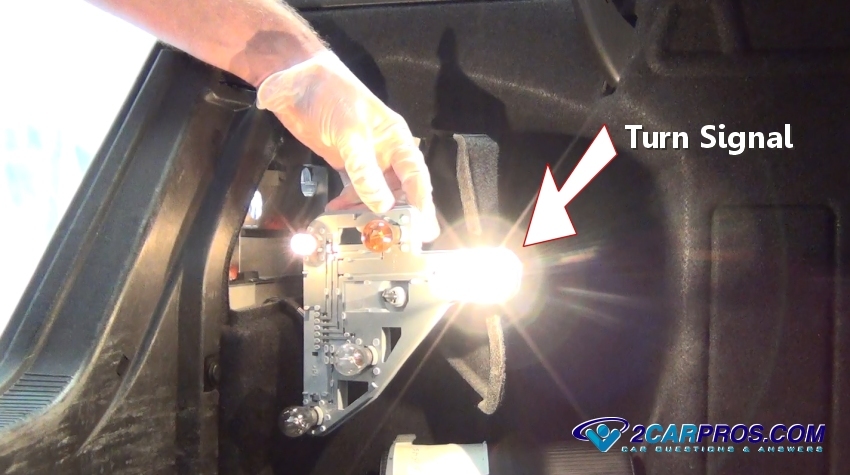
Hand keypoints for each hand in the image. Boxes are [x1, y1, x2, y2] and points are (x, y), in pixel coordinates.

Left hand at [256, 50, 439, 241]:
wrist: (296, 80)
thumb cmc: (331, 93)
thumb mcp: (350, 132)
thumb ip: (364, 168)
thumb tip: (381, 202)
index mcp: (396, 138)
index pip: (415, 174)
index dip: (421, 201)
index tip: (424, 225)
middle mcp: (385, 151)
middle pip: (400, 188)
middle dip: (400, 213)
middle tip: (402, 239)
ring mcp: (365, 158)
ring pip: (376, 192)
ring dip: (370, 211)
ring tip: (364, 229)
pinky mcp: (345, 163)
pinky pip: (353, 189)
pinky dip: (348, 203)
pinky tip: (340, 212)